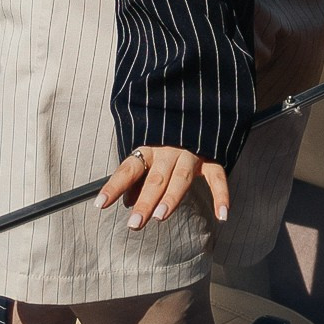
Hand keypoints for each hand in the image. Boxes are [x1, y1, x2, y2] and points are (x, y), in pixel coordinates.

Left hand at [98, 144, 230, 229]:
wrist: (199, 100)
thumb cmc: (166, 131)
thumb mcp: (148, 147)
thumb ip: (138, 174)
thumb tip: (128, 201)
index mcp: (148, 146)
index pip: (128, 169)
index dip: (114, 186)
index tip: (100, 205)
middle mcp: (168, 149)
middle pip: (155, 178)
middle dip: (145, 201)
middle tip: (135, 223)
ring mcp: (191, 152)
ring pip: (181, 177)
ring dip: (171, 197)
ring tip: (160, 217)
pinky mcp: (212, 156)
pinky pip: (218, 177)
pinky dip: (222, 195)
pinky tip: (222, 216)